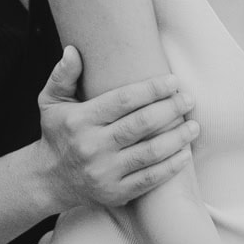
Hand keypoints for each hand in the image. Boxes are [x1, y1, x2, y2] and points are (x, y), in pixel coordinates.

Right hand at [38, 47, 198, 210]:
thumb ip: (62, 75)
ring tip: (194, 126)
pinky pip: (149, 179)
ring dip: (177, 138)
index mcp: (79, 121)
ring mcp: (104, 172)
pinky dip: (171, 167)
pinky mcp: (115, 192)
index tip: (173, 80)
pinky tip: (186, 153)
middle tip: (188, 99)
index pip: (122, 100)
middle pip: (140, 125)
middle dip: (170, 110)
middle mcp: (91, 147)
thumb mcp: (51, 102)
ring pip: (149, 153)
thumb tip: (73, 51)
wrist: (50, 179)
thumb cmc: (58, 133)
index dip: (151, 89)